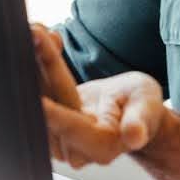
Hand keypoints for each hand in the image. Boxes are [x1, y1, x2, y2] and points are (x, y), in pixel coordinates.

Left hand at [30, 24, 164, 168]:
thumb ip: (139, 121)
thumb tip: (135, 136)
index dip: (55, 114)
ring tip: (37, 30)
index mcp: (100, 147)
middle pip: (48, 108)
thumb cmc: (142, 106)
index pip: (71, 127)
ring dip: (33, 62)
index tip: (39, 99)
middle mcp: (73, 149)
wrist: (130, 109)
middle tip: (36, 33)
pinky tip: (39, 40)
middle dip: (40, 69)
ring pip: (36, 98)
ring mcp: (56, 139)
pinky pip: (35, 93)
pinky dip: (34, 66)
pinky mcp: (46, 124)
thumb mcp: (146, 106)